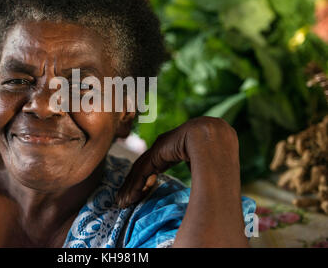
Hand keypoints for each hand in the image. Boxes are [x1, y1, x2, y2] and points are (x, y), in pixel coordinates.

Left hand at [115, 116, 239, 207]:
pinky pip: (144, 169)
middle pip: (146, 165)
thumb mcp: (206, 165)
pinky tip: (129, 197)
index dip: (146, 180)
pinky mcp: (159, 148)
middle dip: (134, 184)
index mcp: (180, 143)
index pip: (157, 163)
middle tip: (123, 200)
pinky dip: (136, 184)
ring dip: (132, 187)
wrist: (218, 140)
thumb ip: (199, 170)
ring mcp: (163, 143)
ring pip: (143, 168)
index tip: (138, 195)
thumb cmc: (220, 156)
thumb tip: (206, 191)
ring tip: (123, 202)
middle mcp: (168, 142)